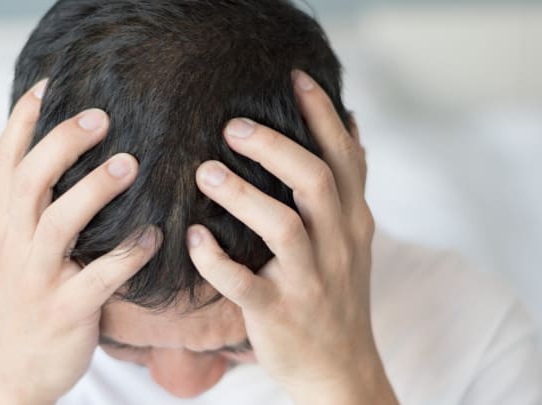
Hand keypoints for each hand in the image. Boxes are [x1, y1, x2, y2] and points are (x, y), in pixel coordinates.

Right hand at [0, 80, 161, 404]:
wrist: (16, 365)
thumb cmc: (27, 294)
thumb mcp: (17, 245)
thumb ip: (33, 202)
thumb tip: (63, 152)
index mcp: (4, 221)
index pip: (6, 160)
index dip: (24, 119)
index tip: (50, 85)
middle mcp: (15, 242)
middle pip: (31, 179)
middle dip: (64, 143)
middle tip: (101, 118)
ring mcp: (37, 277)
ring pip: (60, 223)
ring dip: (96, 190)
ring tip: (131, 165)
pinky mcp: (65, 310)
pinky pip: (100, 277)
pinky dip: (129, 253)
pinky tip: (154, 234)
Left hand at [186, 71, 397, 403]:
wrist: (340, 369)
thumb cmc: (337, 294)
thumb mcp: (354, 238)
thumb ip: (348, 185)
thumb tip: (351, 124)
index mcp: (353, 222)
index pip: (344, 157)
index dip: (322, 115)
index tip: (296, 77)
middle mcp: (337, 246)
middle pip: (313, 180)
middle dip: (273, 146)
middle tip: (232, 126)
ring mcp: (309, 281)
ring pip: (282, 226)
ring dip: (240, 194)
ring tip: (204, 172)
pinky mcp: (278, 314)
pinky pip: (243, 282)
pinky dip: (215, 258)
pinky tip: (194, 236)